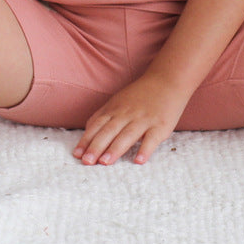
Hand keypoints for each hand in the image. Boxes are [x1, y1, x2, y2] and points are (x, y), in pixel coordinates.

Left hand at [74, 73, 191, 165]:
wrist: (167, 81)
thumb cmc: (140, 95)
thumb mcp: (117, 101)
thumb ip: (103, 116)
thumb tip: (87, 132)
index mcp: (115, 109)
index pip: (97, 126)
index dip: (87, 140)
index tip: (77, 154)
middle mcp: (127, 114)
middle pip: (109, 131)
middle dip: (97, 147)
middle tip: (87, 161)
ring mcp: (144, 120)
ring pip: (127, 135)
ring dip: (115, 149)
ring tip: (105, 163)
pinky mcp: (160, 125)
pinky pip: (152, 139)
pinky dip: (145, 149)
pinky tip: (139, 161)